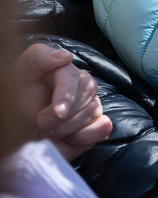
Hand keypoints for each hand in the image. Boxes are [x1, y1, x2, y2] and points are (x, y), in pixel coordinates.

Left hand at [16, 44, 110, 161]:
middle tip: (42, 124)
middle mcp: (76, 86)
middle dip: (65, 114)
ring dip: (70, 127)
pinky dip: (88, 135)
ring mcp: (87, 106)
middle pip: (88, 90)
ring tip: (50, 133)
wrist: (15, 140)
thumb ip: (38, 58)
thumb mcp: (18, 78)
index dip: (67, 93)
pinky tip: (70, 139)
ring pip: (95, 109)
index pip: (73, 75)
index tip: (58, 112)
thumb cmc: (13, 108)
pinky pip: (104, 126)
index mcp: (59, 71)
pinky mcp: (93, 125)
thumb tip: (65, 57)